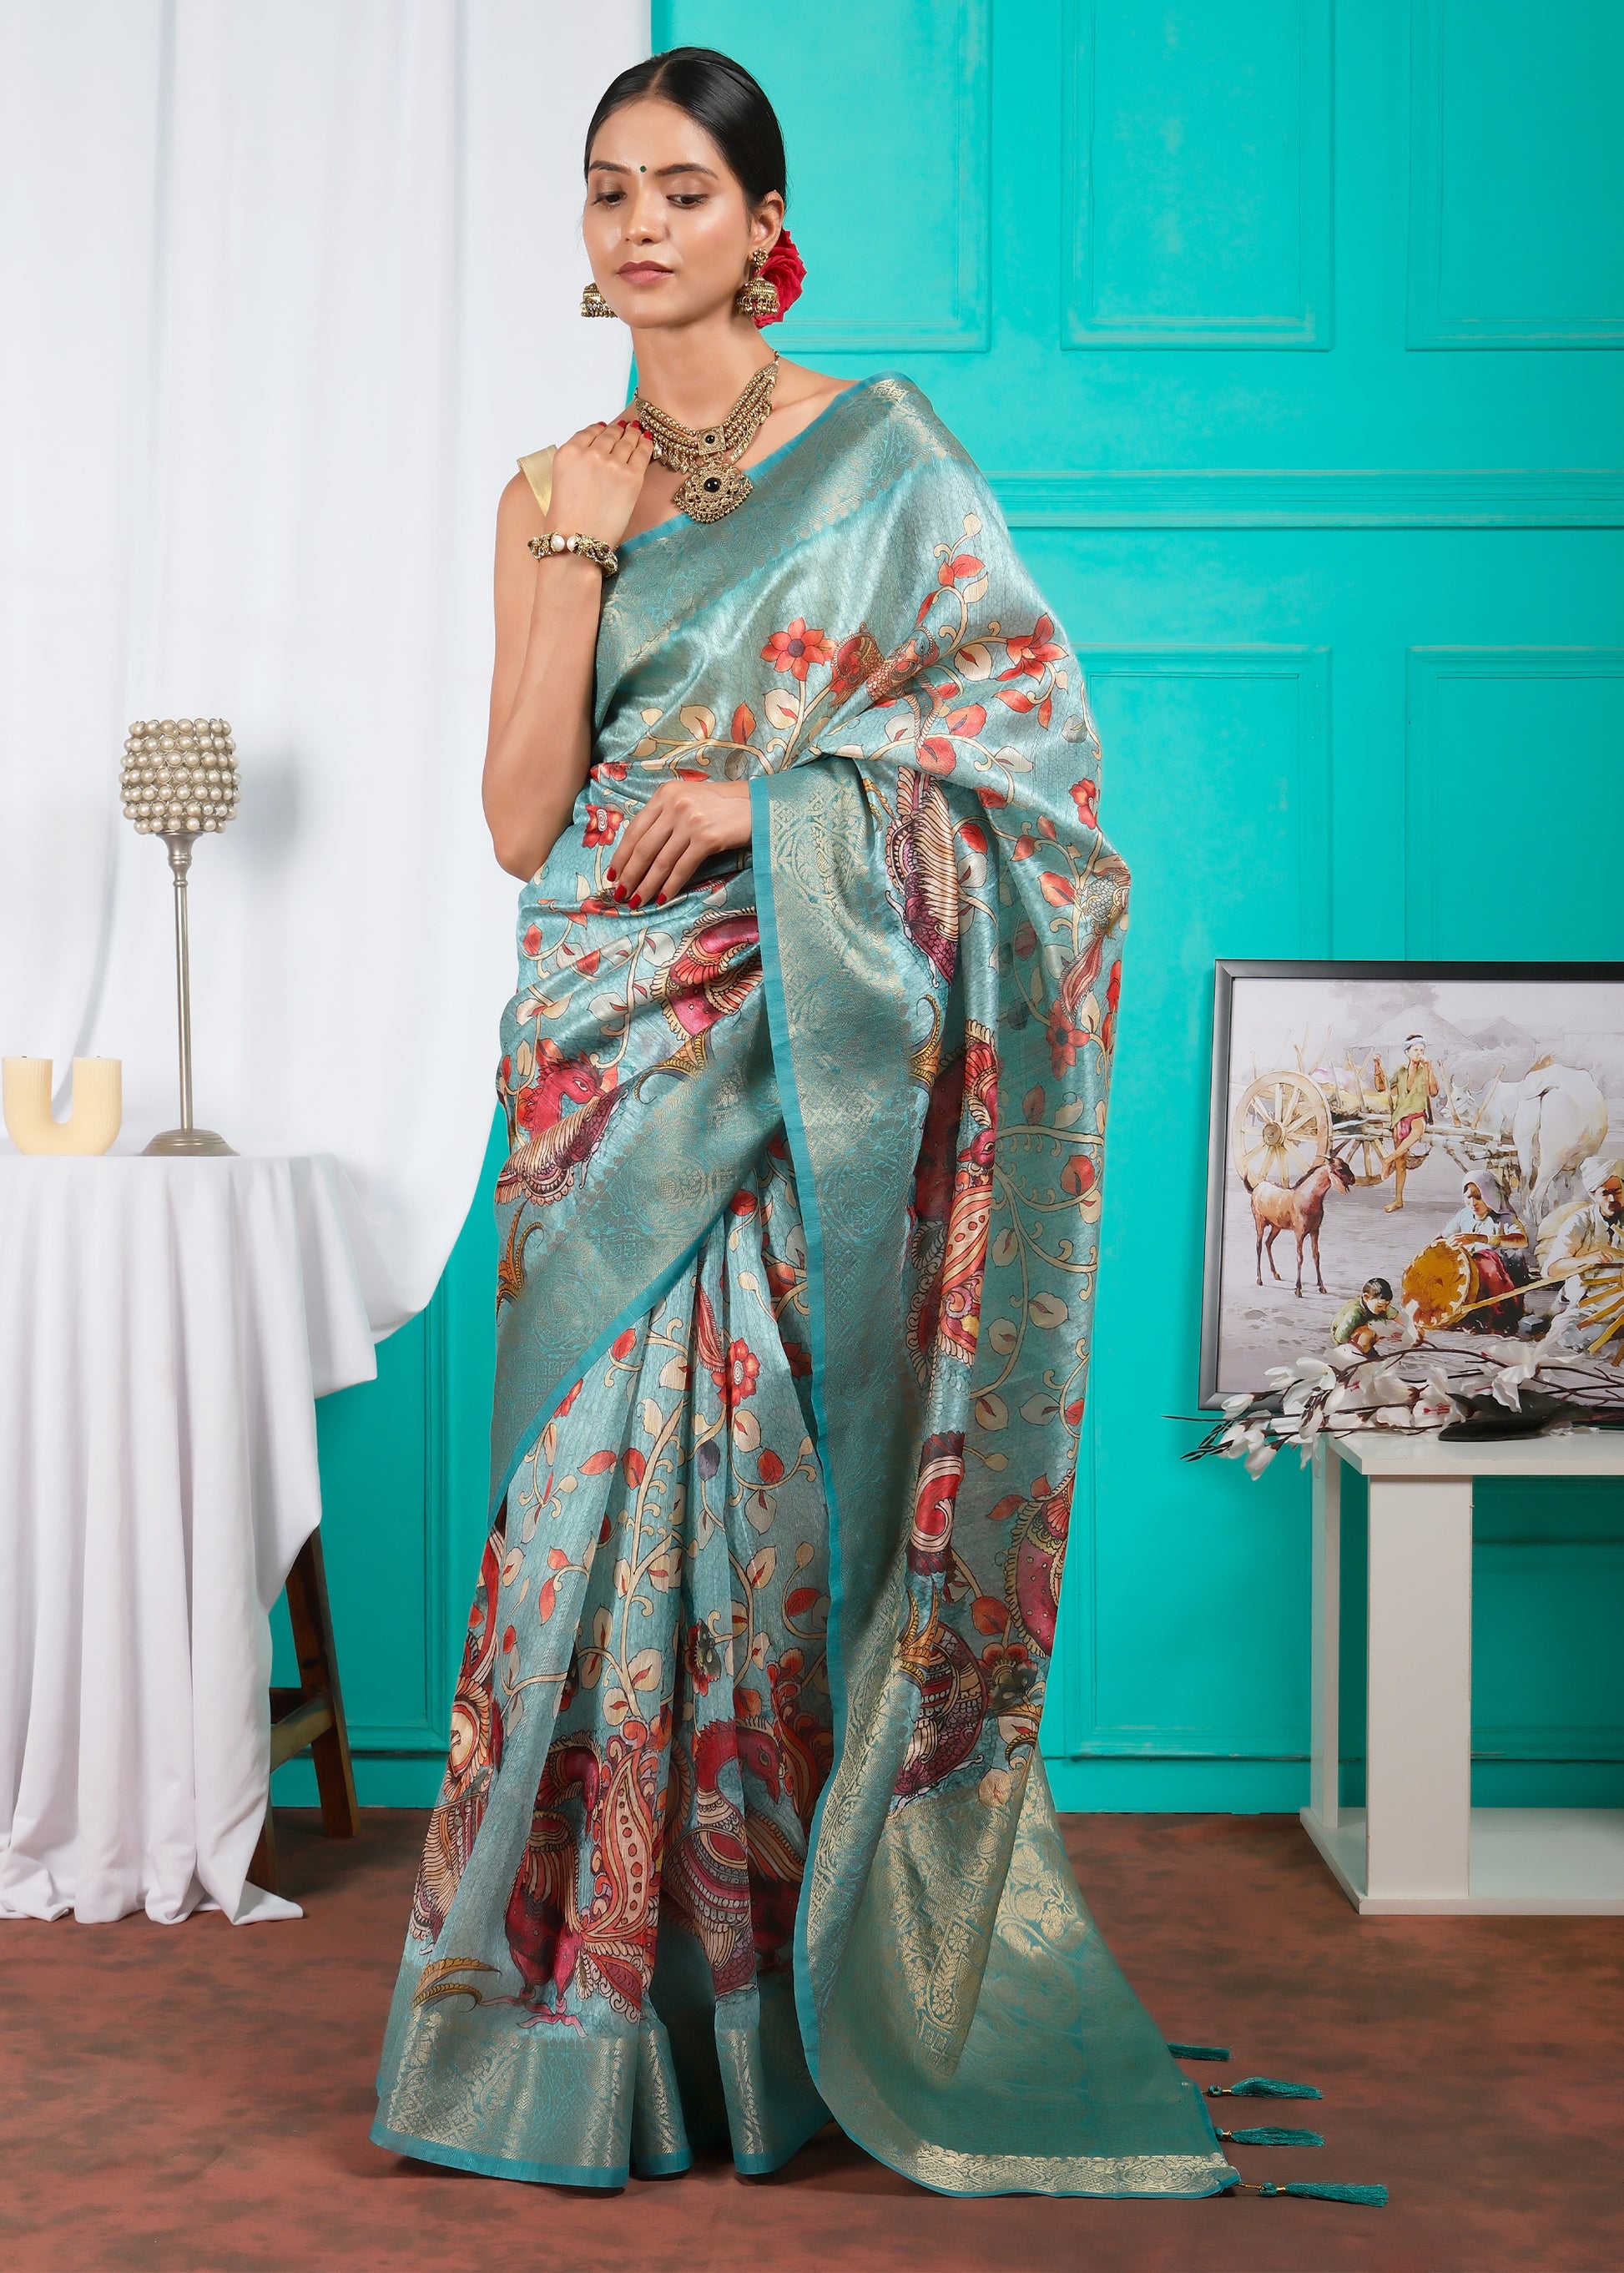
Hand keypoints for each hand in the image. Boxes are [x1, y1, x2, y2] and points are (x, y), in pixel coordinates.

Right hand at [546, 419, 654, 549]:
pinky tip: (647, 440)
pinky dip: (645, 444)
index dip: (600, 429)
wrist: (578, 542)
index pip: (588, 432)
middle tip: (625, 428)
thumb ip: (576, 463)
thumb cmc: (567, 521)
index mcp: (568, 453)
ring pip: (626, 440)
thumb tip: (595, 455)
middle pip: (609, 434)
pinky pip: (642, 452)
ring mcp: (613, 464)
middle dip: (618, 431)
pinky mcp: (632, 477)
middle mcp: (590, 453)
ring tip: (636, 432)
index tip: (606, 429)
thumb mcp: (561, 482)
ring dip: (632, 435)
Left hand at [608, 779, 751, 906]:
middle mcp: (674, 804)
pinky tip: (662, 898)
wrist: (758, 804)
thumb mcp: (688, 801)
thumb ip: (665, 817)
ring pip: (660, 861)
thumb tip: (641, 852)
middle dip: (629, 875)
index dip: (622, 856)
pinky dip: (670, 886)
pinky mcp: (707, 837)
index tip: (613, 874)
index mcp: (664, 794)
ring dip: (646, 885)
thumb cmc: (722, 806)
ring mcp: (690, 821)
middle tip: (621, 895)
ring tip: (637, 901)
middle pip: (643, 848)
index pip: (634, 829)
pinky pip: (682, 868)